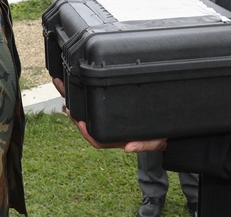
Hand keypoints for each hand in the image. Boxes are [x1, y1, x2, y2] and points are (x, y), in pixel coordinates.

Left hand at [52, 78, 166, 152]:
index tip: (79, 122)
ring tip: (62, 83)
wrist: (169, 130)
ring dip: (73, 99)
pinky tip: (76, 82)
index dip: (85, 133)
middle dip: (72, 110)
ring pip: (87, 111)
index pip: (96, 140)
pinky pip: (93, 103)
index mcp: (116, 139)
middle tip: (62, 95)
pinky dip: (83, 94)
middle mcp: (109, 129)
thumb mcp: (156, 141)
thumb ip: (144, 145)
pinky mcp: (111, 108)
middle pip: (86, 122)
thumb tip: (128, 148)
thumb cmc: (161, 136)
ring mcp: (108, 118)